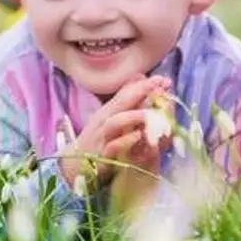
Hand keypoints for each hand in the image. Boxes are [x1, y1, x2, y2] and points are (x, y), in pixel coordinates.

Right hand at [59, 75, 171, 189]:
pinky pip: (112, 147)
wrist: (77, 164)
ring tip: (150, 113)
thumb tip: (141, 77)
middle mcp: (104, 120)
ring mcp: (102, 137)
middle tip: (160, 87)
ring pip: (114, 123)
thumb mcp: (111, 117)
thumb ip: (126, 99)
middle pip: (120, 102)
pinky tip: (138, 137)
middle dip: (140, 92)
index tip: (163, 79)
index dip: (144, 85)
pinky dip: (125, 141)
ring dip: (133, 116)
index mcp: (109, 110)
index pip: (126, 92)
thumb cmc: (99, 139)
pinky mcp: (102, 155)